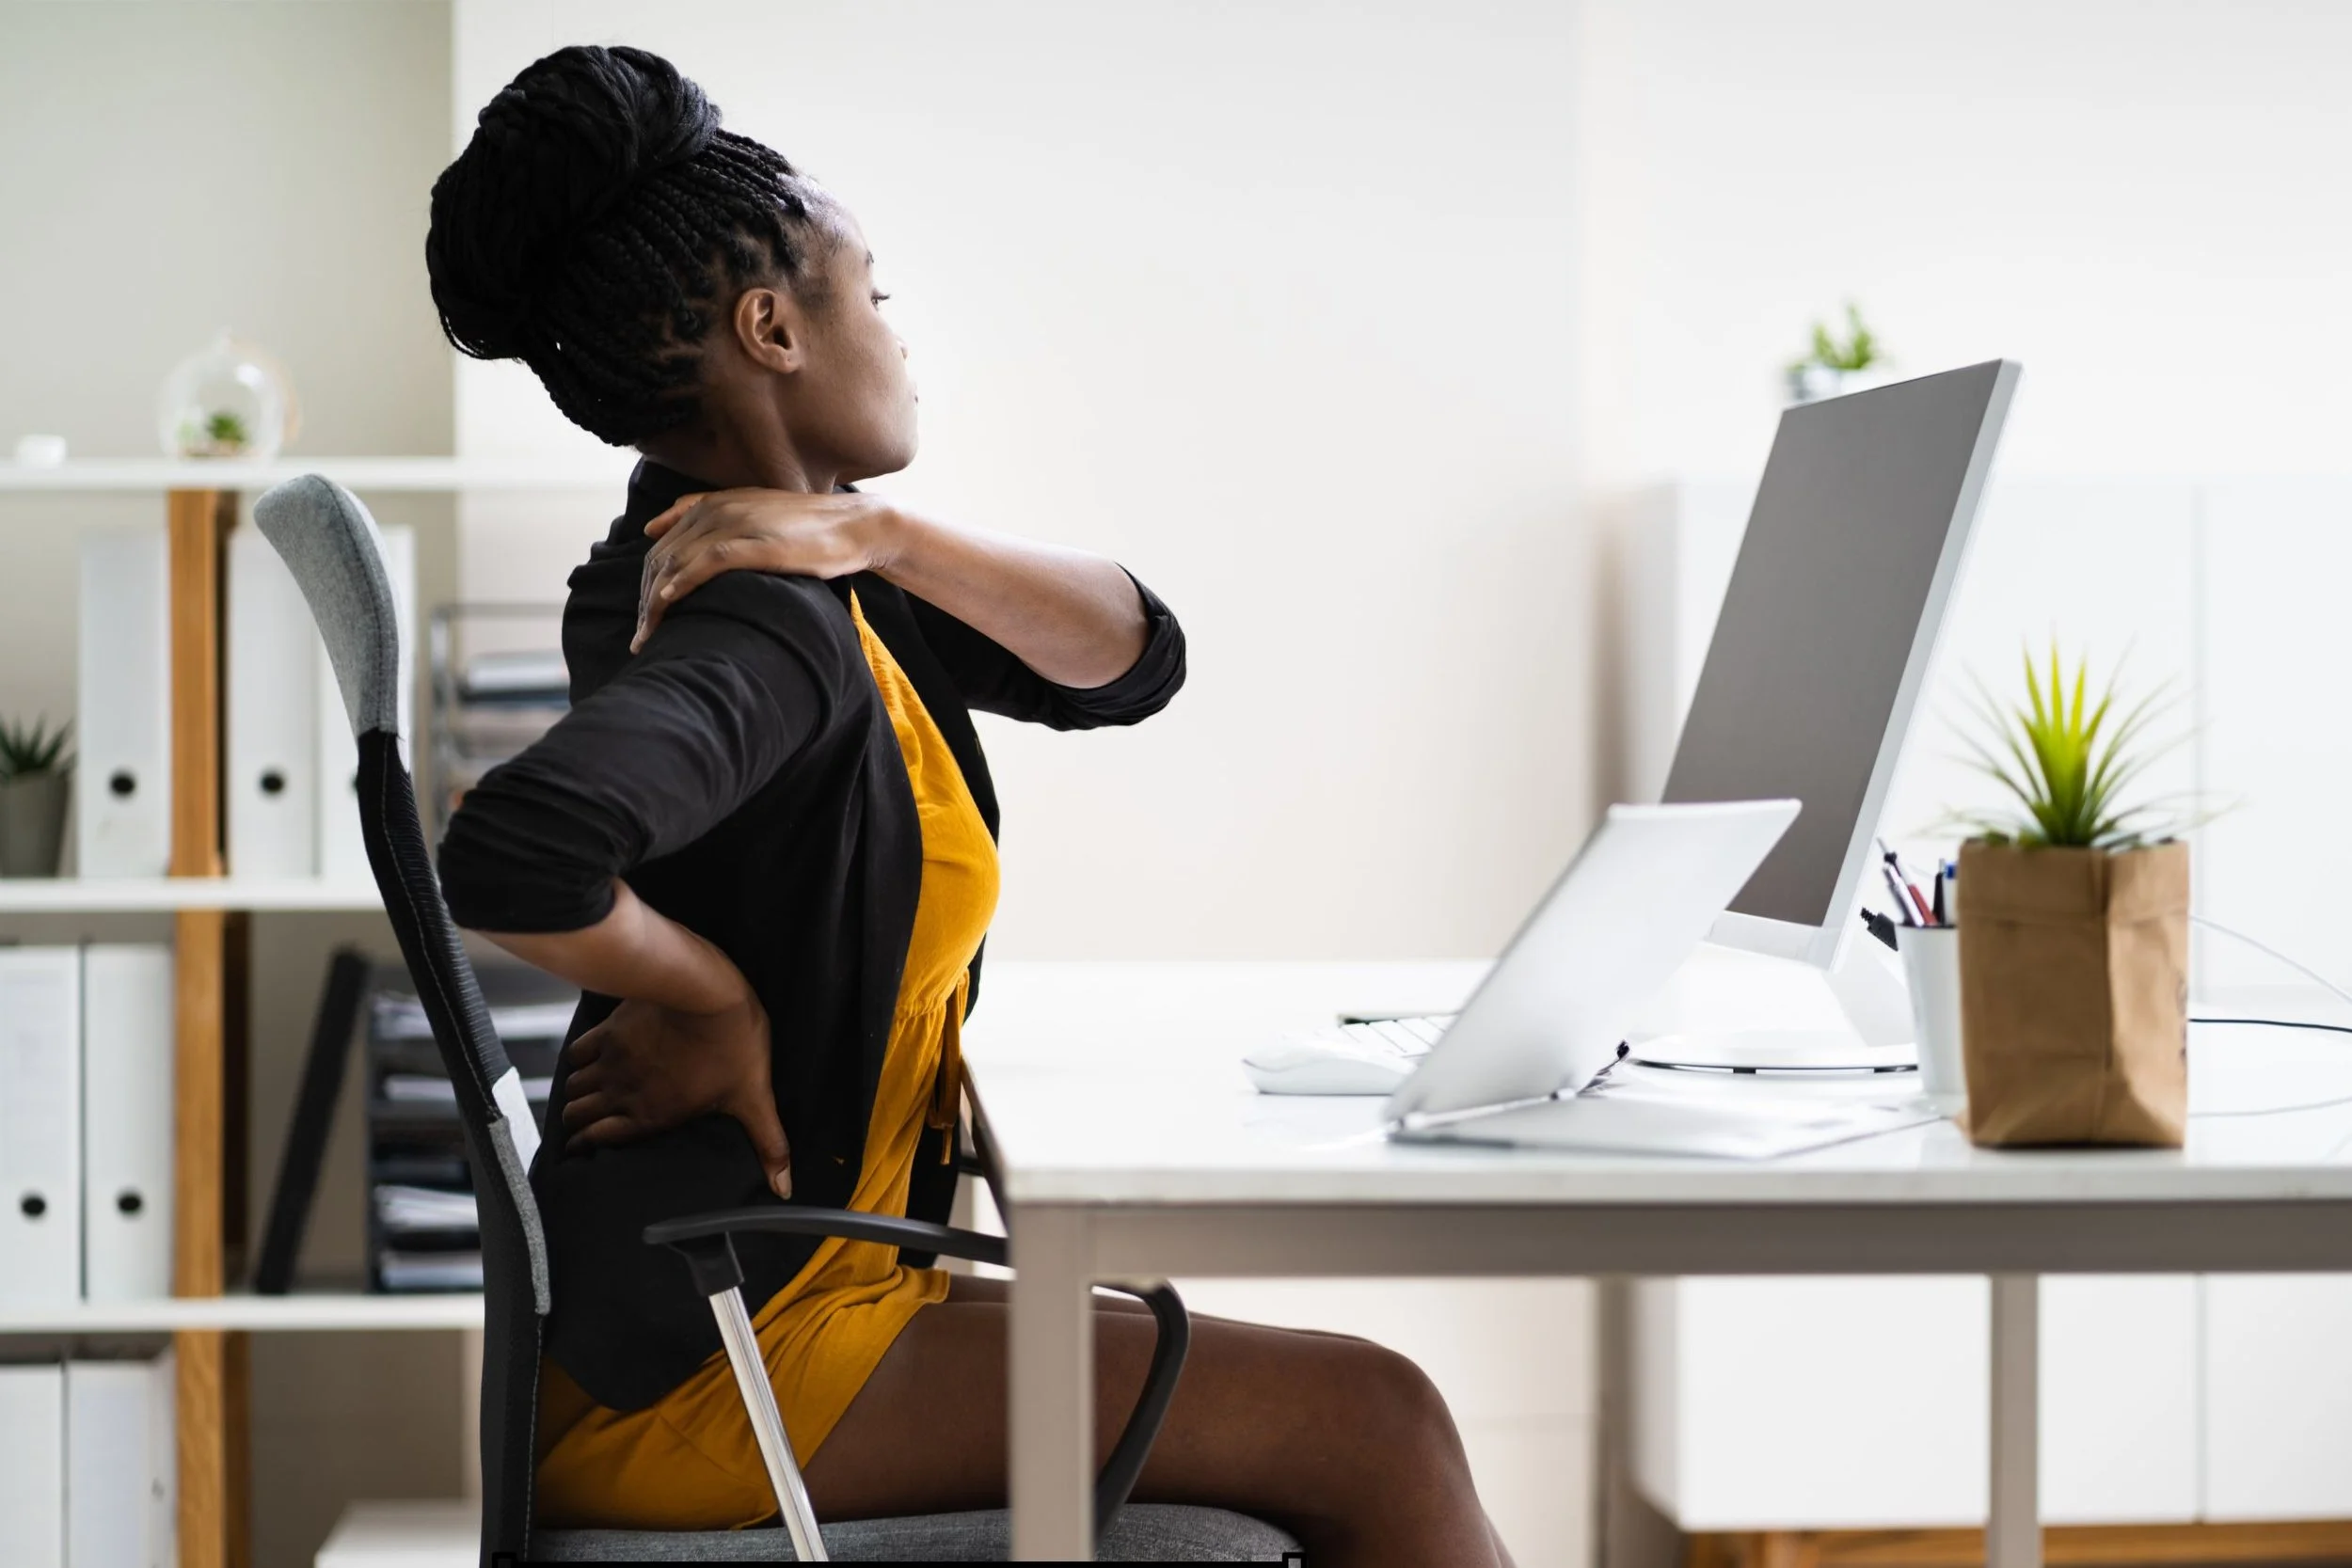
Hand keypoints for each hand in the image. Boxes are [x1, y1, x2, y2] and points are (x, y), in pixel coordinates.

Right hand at [558, 989, 793, 1199]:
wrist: (704, 991)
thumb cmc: (732, 1043)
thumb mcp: (754, 1097)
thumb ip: (767, 1143)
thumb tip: (784, 1186)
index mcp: (650, 1115)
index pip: (598, 1140)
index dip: (584, 1148)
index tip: (579, 1151)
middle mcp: (622, 1092)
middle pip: (577, 1114)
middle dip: (576, 1123)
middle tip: (580, 1126)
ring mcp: (612, 1060)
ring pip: (574, 1086)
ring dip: (575, 1094)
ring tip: (583, 1097)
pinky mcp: (609, 1030)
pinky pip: (577, 1052)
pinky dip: (577, 1060)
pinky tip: (586, 1060)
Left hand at [634, 488, 899, 650]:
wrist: (855, 525)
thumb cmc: (809, 530)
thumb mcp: (755, 516)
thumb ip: (710, 518)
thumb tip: (656, 528)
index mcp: (713, 503)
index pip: (662, 546)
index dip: (646, 583)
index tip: (645, 618)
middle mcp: (717, 509)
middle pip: (661, 558)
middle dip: (645, 600)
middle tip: (641, 638)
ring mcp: (734, 524)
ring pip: (676, 563)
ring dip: (655, 603)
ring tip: (649, 636)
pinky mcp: (753, 542)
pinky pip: (704, 563)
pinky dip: (681, 584)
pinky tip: (669, 604)